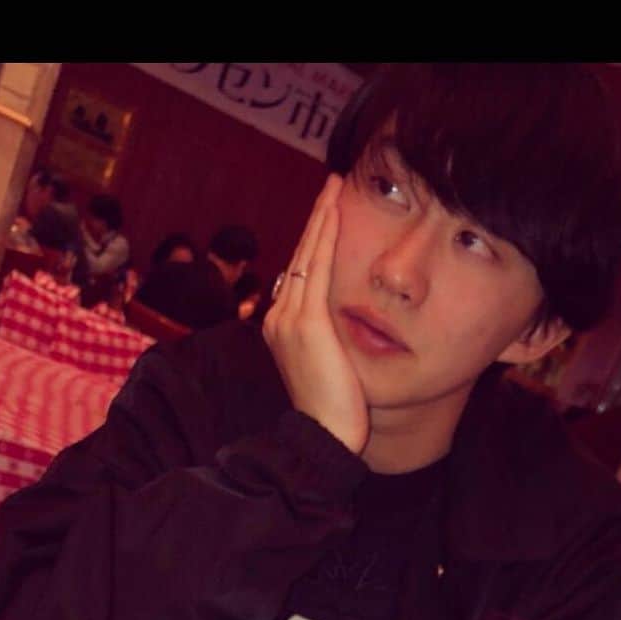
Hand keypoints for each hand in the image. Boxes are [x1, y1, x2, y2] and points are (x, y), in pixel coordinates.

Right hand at [263, 174, 368, 455]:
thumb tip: (342, 324)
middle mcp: (278, 316)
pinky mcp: (308, 321)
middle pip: (300, 255)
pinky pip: (319, 267)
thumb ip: (329, 339)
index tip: (329, 215)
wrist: (324, 435)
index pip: (300, 273)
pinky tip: (335, 212)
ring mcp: (289, 317)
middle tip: (331, 184)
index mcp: (281, 326)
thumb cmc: (334, 410)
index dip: (315, 241)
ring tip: (334, 186)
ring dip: (322, 217)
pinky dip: (326, 236)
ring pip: (307, 254)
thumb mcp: (328, 366)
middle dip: (317, 218)